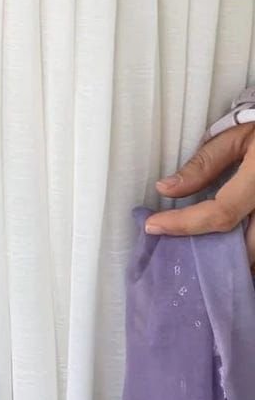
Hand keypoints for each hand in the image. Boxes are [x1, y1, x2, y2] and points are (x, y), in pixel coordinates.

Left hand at [147, 118, 254, 264]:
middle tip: (179, 252)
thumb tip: (166, 189)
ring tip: (204, 257)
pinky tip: (231, 251)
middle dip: (213, 257)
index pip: (221, 214)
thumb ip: (203, 165)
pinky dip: (247, 251)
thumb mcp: (235, 138)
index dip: (185, 224)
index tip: (153, 226)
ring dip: (236, 261)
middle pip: (247, 248)